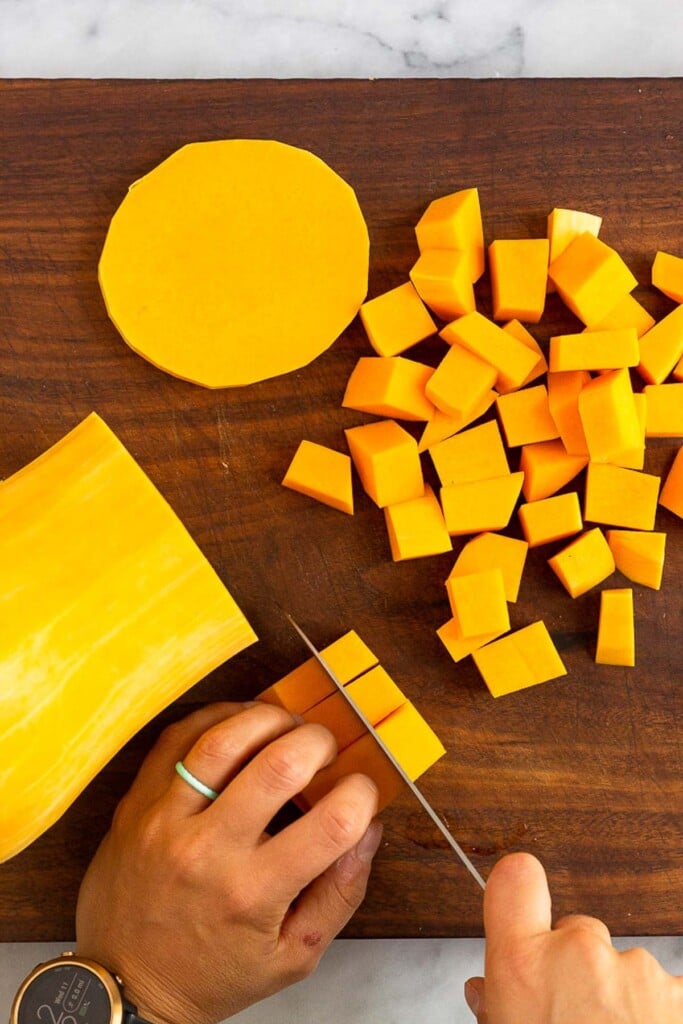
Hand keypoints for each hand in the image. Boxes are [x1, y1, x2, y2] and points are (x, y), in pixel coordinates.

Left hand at [76, 702, 380, 1023]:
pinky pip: (178, 738)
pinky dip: (218, 717)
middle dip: (318, 743)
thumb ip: (341, 893)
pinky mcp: (138, 803)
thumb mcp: (292, 956)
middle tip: (326, 750)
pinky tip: (241, 724)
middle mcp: (208, 851)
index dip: (361, 795)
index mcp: (254, 894)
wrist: (127, 982)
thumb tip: (369, 829)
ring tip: (288, 727)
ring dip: (270, 718)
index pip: (331, 824)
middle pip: (279, 765)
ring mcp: (166, 822)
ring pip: (225, 739)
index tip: (360, 792)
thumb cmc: (213, 971)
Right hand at [465, 852, 682, 1022]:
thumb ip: (497, 1004)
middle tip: (571, 1015)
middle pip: (579, 932)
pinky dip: (657, 1014)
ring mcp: (638, 972)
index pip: (515, 878)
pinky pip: (665, 992)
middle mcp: (581, 956)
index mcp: (526, 967)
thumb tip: (486, 992)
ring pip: (624, 966)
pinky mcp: (682, 994)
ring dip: (620, 997)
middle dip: (578, 967)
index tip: (523, 892)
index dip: (519, 884)